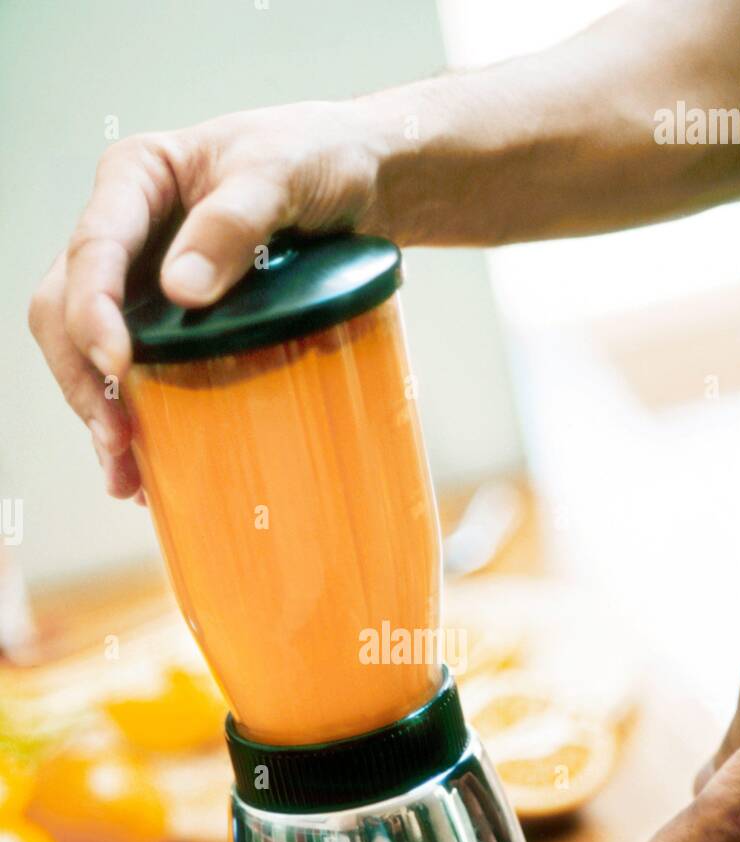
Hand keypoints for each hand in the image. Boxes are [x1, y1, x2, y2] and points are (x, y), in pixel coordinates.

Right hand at [27, 101, 386, 499]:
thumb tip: (182, 290)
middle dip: (84, 378)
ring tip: (127, 475)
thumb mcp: (282, 173)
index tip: (118, 364)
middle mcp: (128, 232)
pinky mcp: (174, 322)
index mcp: (137, 179)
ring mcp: (146, 281)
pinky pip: (138, 372)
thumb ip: (235, 221)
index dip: (93, 311)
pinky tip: (150, 465)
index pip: (93, 248)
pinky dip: (138, 417)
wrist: (361, 179)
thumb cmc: (319, 157)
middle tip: (119, 439)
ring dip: (101, 413)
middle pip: (67, 308)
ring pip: (90, 351)